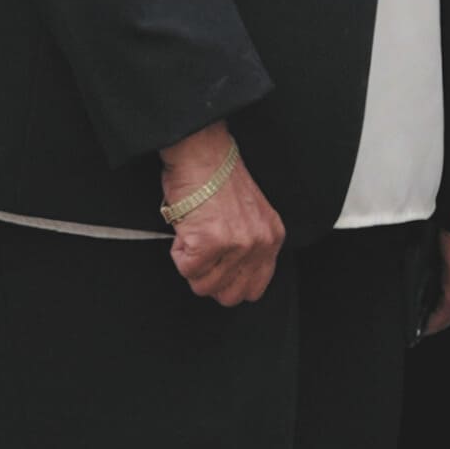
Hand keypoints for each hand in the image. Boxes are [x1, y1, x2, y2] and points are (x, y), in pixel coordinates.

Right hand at [159, 126, 286, 309]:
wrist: (202, 152)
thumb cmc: (217, 178)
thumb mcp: (248, 216)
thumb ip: (247, 246)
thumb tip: (229, 275)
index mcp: (271, 237)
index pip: (254, 288)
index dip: (229, 283)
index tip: (217, 270)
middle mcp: (258, 243)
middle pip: (229, 295)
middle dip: (209, 279)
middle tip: (201, 256)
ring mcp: (236, 244)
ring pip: (204, 286)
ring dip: (191, 264)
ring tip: (194, 235)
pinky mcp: (209, 242)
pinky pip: (186, 269)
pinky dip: (178, 252)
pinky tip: (185, 230)